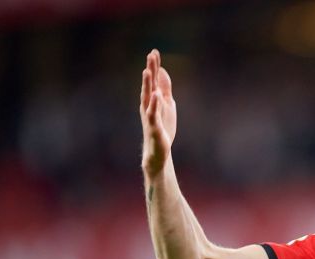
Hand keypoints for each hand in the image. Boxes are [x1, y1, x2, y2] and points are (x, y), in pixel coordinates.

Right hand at [140, 49, 176, 176]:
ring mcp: (150, 115)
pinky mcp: (154, 126)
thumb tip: (163, 71)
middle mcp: (148, 105)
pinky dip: (154, 104)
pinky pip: (153, 113)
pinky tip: (156, 95)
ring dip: (147, 84)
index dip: (154, 66)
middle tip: (150, 54)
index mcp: (152, 100)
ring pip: (147, 97)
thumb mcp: (167, 105)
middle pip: (149, 85)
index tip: (155, 51)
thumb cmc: (162, 128)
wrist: (158, 151)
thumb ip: (165, 89)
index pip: (153, 80)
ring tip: (147, 71)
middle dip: (150, 70)